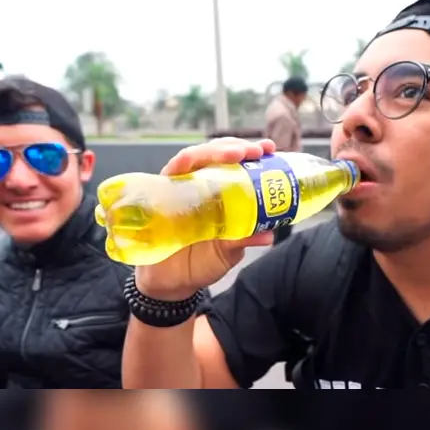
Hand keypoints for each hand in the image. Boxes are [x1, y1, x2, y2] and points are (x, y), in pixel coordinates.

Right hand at [135, 138, 276, 300]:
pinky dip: (180, 165)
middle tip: (256, 150)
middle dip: (235, 146)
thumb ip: (244, 239)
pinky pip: (168, 175)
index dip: (250, 152)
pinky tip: (189, 162)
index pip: (233, 162)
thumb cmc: (201, 261)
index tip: (269, 148)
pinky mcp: (159, 196)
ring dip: (213, 152)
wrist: (173, 284)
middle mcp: (197, 184)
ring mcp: (177, 188)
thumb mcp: (228, 251)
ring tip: (236, 154)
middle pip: (215, 153)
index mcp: (218, 192)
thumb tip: (269, 235)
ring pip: (193, 157)